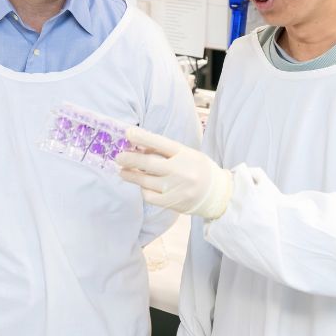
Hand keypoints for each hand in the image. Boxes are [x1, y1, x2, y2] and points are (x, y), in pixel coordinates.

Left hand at [116, 127, 232, 219]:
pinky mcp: (171, 202)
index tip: (128, 133)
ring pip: (145, 181)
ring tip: (123, 171)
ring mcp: (175, 188)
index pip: (161, 143)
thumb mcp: (188, 154)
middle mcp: (180, 170)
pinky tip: (143, 186)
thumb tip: (140, 148)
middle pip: (149, 164)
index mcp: (185, 154)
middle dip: (130, 159)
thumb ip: (166, 152)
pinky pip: (149, 195)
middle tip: (119, 157)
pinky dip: (143, 190)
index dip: (143, 137)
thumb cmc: (198, 170)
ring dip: (130, 175)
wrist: (217, 194)